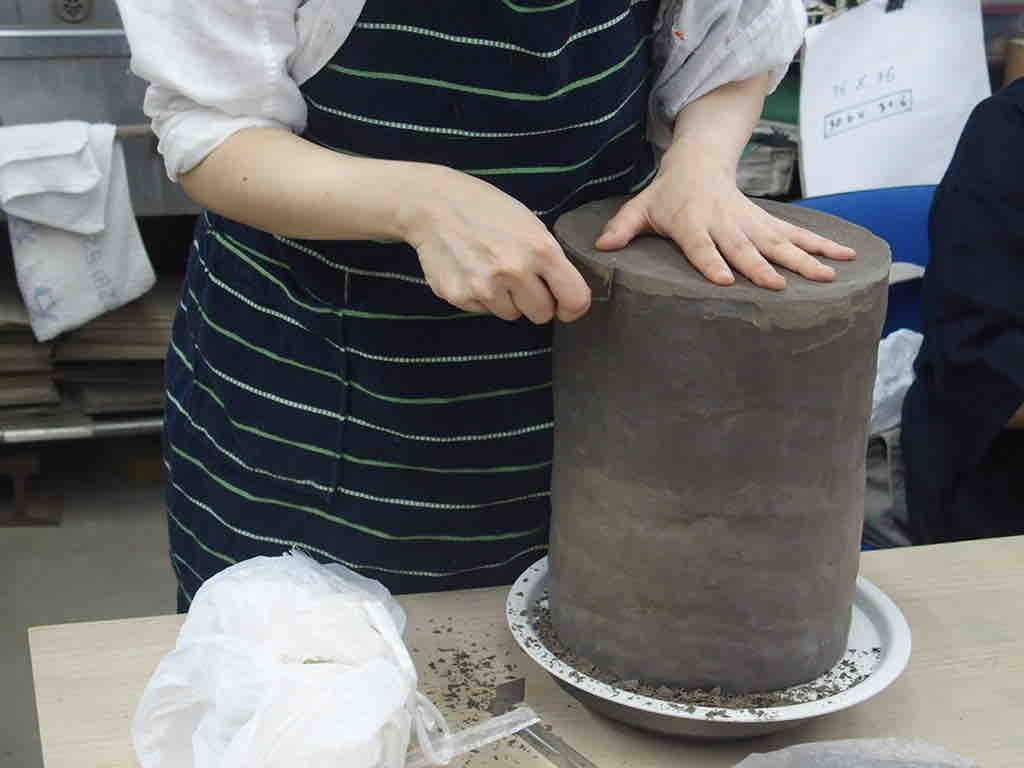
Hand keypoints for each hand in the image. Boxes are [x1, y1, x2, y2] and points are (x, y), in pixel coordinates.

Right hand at [399, 165, 589, 322]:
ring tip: (491, 270)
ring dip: (506, 299)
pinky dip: (480, 297)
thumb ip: (550, 260)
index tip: (565, 307)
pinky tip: (471, 270)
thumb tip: (564, 297)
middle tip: (520, 279)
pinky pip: (483, 310)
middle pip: (542, 315)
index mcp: (540, 250)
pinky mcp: (459, 296)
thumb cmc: (487, 210)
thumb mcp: (530, 225)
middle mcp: (514, 271)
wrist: (433, 204)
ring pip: (511, 315)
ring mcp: (485, 287)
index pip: (575, 299)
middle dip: (535, 301)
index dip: (573, 308)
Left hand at [595, 163, 855, 290]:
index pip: (701, 246)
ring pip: (779, 241)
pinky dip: (821, 245)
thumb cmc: (666, 194)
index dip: (711, 262)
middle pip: (744, 247)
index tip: (724, 280)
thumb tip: (601, 246)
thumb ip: (623, 226)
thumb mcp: (641, 207)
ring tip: (828, 276)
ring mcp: (749, 222)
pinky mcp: (766, 221)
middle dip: (761, 266)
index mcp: (692, 223)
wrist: (699, 162)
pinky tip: (845, 258)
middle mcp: (724, 223)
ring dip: (804, 259)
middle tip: (778, 286)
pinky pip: (796, 234)